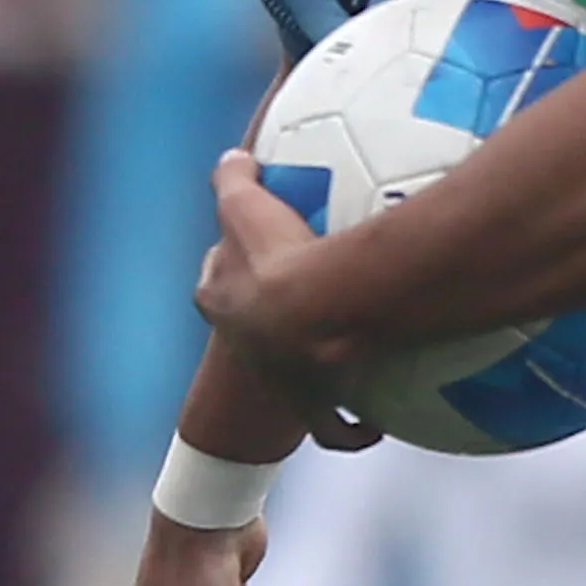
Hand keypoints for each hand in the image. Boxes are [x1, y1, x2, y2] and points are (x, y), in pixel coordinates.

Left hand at [189, 152, 384, 442]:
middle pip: (247, 334)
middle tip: (291, 310)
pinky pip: (334, 429)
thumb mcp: (246, 202)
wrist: (315, 316)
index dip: (230, 267)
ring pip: (285, 385)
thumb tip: (233, 153)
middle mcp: (246, 346)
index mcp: (224, 301)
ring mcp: (280, 380)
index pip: (216, 281)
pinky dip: (349, 431)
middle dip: (261, 326)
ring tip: (327, 371)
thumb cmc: (280, 255)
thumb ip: (233, 175)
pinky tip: (369, 429)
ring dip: (301, 380)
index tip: (250, 257)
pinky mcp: (316, 409)